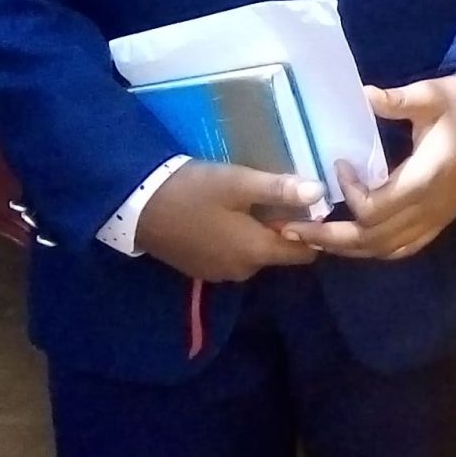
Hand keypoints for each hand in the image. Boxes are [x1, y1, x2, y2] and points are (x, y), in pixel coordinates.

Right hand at [134, 160, 323, 281]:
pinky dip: (237, 240)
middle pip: (278, 253)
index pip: (304, 253)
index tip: (311, 207)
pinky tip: (226, 216)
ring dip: (258, 233)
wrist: (135, 206)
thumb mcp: (238, 183)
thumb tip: (319, 192)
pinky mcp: (200, 269)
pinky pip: (232, 256)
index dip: (313, 231)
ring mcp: (218, 273)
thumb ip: (279, 190)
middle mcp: (242, 271)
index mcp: (256, 253)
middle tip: (278, 196)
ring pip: (255, 254)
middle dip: (284, 229)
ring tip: (252, 202)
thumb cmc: (192, 191)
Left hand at [286, 75, 455, 262]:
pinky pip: (403, 248)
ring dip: (346, 248)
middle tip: (290, 230)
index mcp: (426, 179)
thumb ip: (398, 100)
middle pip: (372, 239)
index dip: (349, 194)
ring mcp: (436, 218)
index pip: (375, 208)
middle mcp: (430, 208)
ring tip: (312, 239)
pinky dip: (374, 250)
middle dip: (329, 237)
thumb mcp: (430, 94)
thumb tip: (363, 95)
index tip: (337, 166)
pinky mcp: (439, 220)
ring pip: (384, 250)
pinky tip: (352, 243)